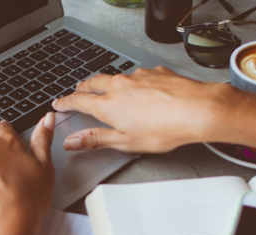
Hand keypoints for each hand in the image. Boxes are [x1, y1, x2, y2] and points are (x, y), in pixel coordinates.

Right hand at [52, 66, 244, 152]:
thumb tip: (73, 142)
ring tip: (110, 90)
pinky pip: (139, 75)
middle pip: (93, 82)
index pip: (78, 100)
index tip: (59, 103)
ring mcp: (138, 76)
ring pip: (116, 77)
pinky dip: (134, 82)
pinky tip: (143, 91)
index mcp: (108, 105)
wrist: (196, 109)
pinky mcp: (155, 72)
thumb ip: (97, 139)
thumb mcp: (125, 142)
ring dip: (109, 83)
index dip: (66, 102)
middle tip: (78, 91)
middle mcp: (119, 86)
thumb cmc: (164, 129)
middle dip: (83, 87)